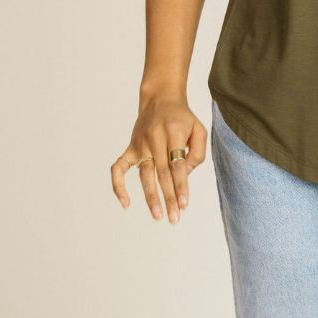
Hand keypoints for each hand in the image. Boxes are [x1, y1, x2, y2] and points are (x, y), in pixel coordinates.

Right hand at [110, 92, 206, 223]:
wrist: (160, 98)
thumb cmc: (182, 118)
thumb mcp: (198, 129)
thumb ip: (197, 152)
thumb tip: (186, 175)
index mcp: (173, 132)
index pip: (177, 164)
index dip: (181, 185)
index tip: (184, 204)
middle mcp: (155, 138)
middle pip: (162, 173)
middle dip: (169, 197)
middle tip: (174, 218)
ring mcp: (140, 143)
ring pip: (145, 174)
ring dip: (150, 197)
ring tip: (158, 216)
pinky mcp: (130, 147)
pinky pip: (118, 168)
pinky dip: (118, 186)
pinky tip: (125, 203)